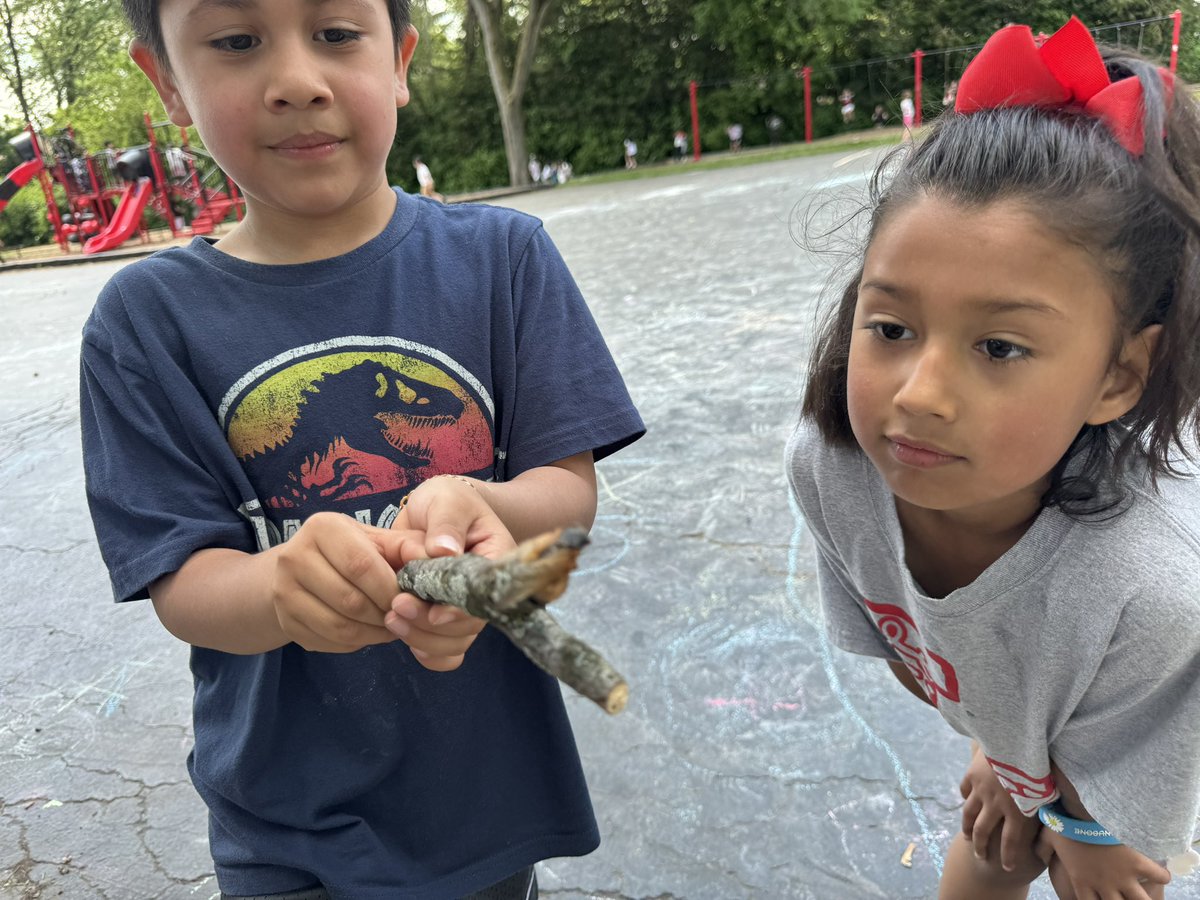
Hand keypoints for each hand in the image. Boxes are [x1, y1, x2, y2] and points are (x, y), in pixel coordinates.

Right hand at [268, 512, 404, 652]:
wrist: (306, 568)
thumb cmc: (356, 551)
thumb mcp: (381, 540)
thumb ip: (410, 548)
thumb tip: (442, 559)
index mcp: (322, 527)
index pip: (361, 565)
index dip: (390, 590)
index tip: (411, 601)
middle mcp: (294, 556)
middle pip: (350, 600)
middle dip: (384, 615)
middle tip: (405, 618)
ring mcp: (283, 591)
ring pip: (339, 626)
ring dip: (373, 634)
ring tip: (391, 627)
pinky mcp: (285, 621)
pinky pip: (327, 642)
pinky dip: (355, 643)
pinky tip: (369, 633)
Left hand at [384, 476, 515, 670]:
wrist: (436, 510)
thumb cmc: (448, 501)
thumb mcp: (448, 501)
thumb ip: (446, 524)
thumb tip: (444, 551)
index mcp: (496, 560)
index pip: (486, 596)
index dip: (460, 611)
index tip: (432, 612)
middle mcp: (486, 590)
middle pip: (470, 626)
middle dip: (432, 626)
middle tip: (397, 608)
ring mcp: (467, 607)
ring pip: (456, 642)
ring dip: (423, 639)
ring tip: (391, 620)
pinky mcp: (447, 617)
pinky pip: (447, 650)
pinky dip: (429, 653)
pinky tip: (407, 641)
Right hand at [959, 744, 1042, 873]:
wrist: (1015, 740)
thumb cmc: (1039, 765)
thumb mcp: (1048, 790)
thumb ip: (1048, 806)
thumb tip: (1061, 819)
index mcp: (1018, 811)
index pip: (1010, 842)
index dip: (1008, 857)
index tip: (1007, 867)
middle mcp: (996, 804)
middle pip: (983, 832)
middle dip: (981, 847)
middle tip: (980, 855)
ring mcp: (981, 790)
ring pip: (969, 815)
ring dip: (967, 828)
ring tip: (967, 837)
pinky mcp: (972, 775)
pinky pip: (965, 791)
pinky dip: (965, 798)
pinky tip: (966, 802)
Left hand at [1037, 827, 1169, 899]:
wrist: (1086, 814)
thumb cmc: (1064, 825)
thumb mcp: (1047, 838)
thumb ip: (1042, 850)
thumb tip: (1039, 856)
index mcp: (1081, 881)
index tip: (1098, 898)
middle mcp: (1103, 885)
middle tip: (1123, 896)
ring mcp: (1122, 878)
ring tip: (1147, 897)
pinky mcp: (1138, 864)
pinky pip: (1156, 876)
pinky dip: (1162, 876)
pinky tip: (1164, 875)